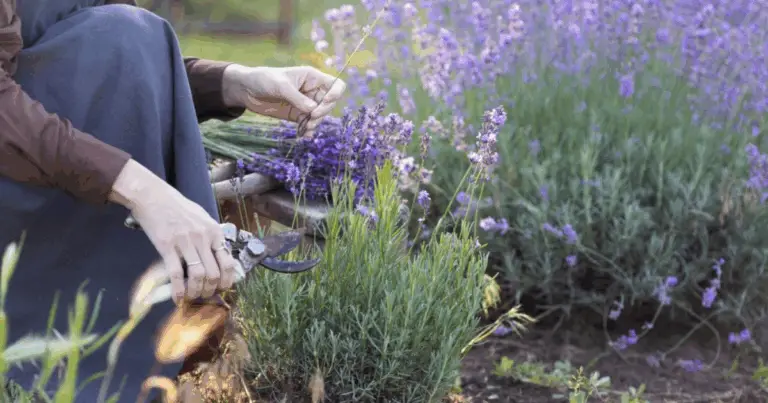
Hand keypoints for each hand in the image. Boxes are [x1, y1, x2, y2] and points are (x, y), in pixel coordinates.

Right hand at [109, 160, 237, 303]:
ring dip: (196, 292)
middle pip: (214, 273)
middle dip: (210, 290)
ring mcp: (185, 242)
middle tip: (204, 295)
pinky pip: (176, 274)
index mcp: (214, 231)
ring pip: (198, 276)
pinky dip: (178, 290)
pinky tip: (177, 298)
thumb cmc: (177, 207)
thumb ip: (211, 236)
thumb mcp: (202, 218)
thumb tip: (218, 257)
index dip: (227, 280)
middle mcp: (203, 237)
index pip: (228, 262)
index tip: (222, 288)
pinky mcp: (167, 246)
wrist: (152, 196)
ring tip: (192, 297)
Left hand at [222, 64, 346, 135]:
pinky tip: (303, 135)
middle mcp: (312, 90)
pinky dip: (308, 130)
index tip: (325, 102)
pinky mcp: (296, 115)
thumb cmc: (264, 79)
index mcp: (312, 77)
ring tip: (306, 128)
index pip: (335, 85)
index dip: (335, 94)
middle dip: (322, 112)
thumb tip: (313, 110)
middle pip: (329, 104)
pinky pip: (308, 124)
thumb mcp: (281, 86)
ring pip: (319, 116)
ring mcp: (305, 104)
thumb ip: (297, 98)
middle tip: (312, 118)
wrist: (246, 89)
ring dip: (315, 123)